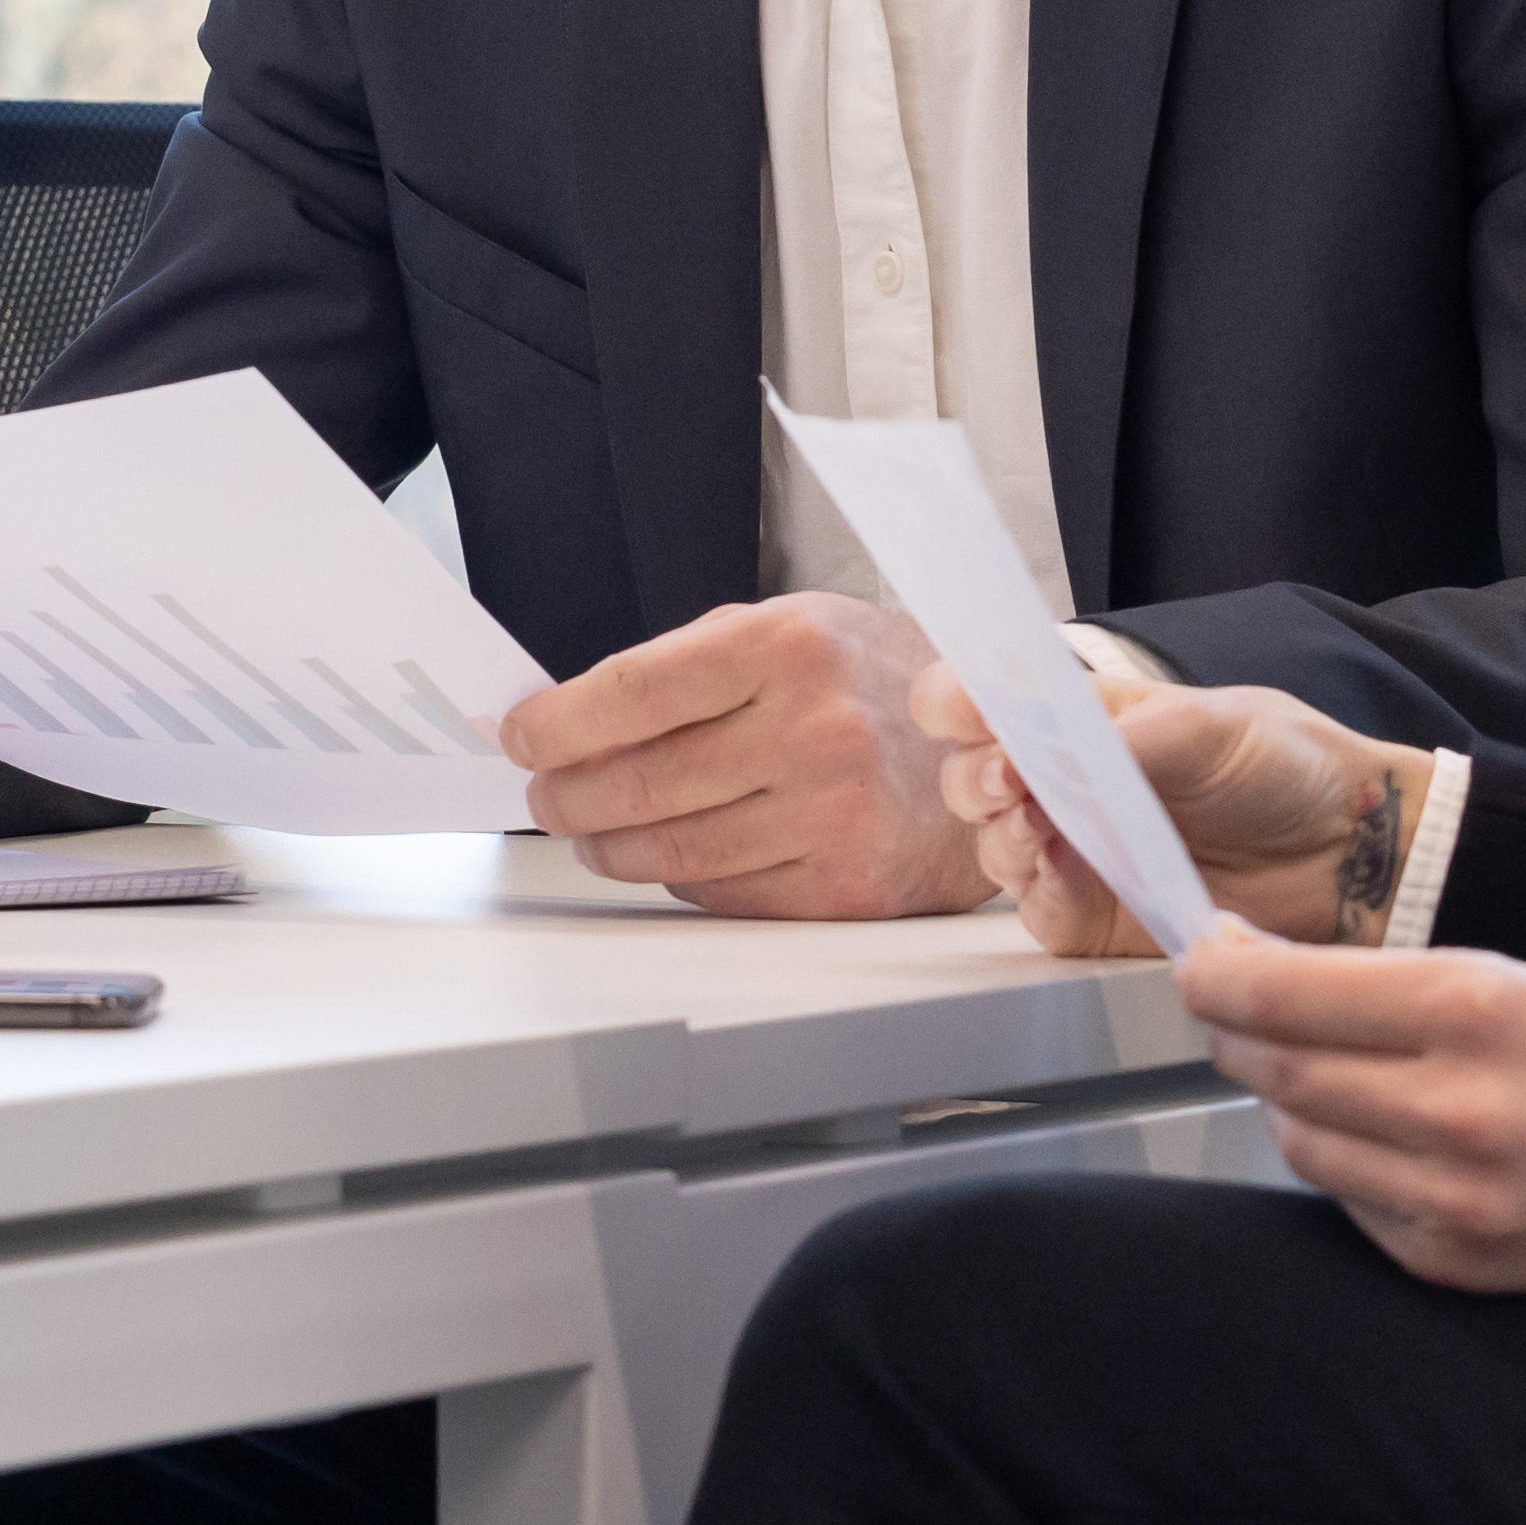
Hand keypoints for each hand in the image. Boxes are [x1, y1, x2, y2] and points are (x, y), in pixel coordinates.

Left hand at [495, 594, 986, 918]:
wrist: (1001, 747)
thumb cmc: (874, 681)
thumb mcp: (792, 629)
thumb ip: (686, 665)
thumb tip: (569, 714)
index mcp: (791, 647)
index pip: (633, 693)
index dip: (558, 723)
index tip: (524, 736)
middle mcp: (817, 731)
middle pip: (640, 783)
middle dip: (565, 794)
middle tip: (543, 794)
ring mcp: (834, 815)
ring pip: (671, 851)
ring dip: (607, 846)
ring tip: (589, 829)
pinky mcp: (845, 886)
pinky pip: (721, 895)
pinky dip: (675, 878)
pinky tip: (667, 853)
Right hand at [921, 662, 1424, 961]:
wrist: (1351, 849)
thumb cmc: (1287, 767)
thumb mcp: (1211, 724)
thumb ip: (1127, 737)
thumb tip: (1057, 748)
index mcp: (1084, 718)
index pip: (986, 699)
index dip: (957, 700)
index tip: (958, 706)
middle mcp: (1067, 784)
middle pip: (968, 778)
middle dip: (975, 776)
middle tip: (1008, 777)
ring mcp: (1077, 852)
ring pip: (993, 847)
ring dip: (1003, 834)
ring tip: (1041, 825)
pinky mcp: (1096, 916)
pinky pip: (1039, 913)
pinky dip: (1042, 892)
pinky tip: (1067, 873)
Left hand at [1171, 929, 1525, 1303]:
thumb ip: (1403, 984)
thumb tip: (1271, 976)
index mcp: (1477, 1011)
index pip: (1285, 993)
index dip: (1218, 973)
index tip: (1201, 956)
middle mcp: (1456, 1110)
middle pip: (1276, 1068)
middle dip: (1236, 1030)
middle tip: (1233, 1005)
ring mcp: (1453, 1200)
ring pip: (1300, 1140)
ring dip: (1286, 1098)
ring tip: (1315, 1067)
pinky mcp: (1456, 1264)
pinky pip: (1350, 1204)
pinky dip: (1345, 1163)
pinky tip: (1381, 1137)